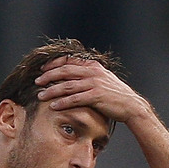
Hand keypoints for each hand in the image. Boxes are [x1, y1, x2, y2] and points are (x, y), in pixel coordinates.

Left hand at [35, 57, 149, 123]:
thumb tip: (74, 77)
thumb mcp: (103, 80)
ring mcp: (94, 84)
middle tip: (37, 82)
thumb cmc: (116, 95)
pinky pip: (74, 99)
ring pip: (67, 85)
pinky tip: (54, 106)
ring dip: (52, 91)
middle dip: (48, 76)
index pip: (69, 61)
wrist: (131, 106)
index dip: (53, 64)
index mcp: (93, 66)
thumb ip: (89, 76)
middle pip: (64, 71)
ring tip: (41, 96)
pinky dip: (62, 102)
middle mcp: (92, 72)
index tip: (42, 70)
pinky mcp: (96, 96)